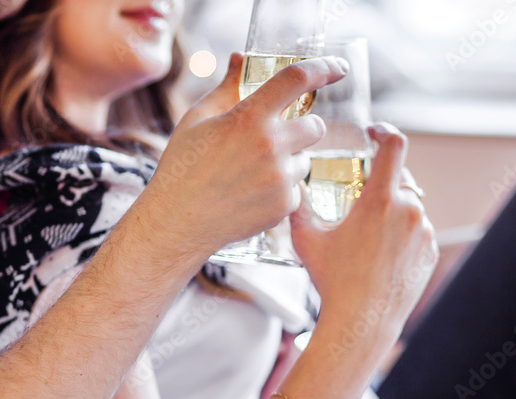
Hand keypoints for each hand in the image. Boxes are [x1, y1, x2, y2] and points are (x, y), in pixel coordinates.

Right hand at [141, 53, 348, 257]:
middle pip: (316, 126)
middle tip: (278, 136)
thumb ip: (227, 87)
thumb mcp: (198, 118)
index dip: (323, 68)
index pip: (297, 80)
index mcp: (249, 117)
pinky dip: (281, 189)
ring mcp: (280, 179)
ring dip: (290, 160)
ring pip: (305, 160)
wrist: (177, 222)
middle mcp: (271, 146)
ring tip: (252, 172)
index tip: (338, 67)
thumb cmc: (183, 167)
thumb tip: (242, 59)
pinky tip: (251, 193)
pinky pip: (296, 189)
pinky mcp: (284, 206)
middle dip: (303, 127)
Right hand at [291, 123, 438, 336]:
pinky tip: (380, 253)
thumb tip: (287, 185)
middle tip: (359, 200)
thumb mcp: (306, 238)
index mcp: (380, 201)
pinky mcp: (429, 252)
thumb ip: (297, 205)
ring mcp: (423, 233)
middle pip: (398, 179)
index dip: (384, 130)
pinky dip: (401, 234)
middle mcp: (408, 212)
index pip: (394, 145)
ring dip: (391, 211)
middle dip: (380, 184)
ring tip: (367, 236)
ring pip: (409, 206)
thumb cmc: (332, 281)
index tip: (374, 132)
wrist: (361, 323)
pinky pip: (417, 231)